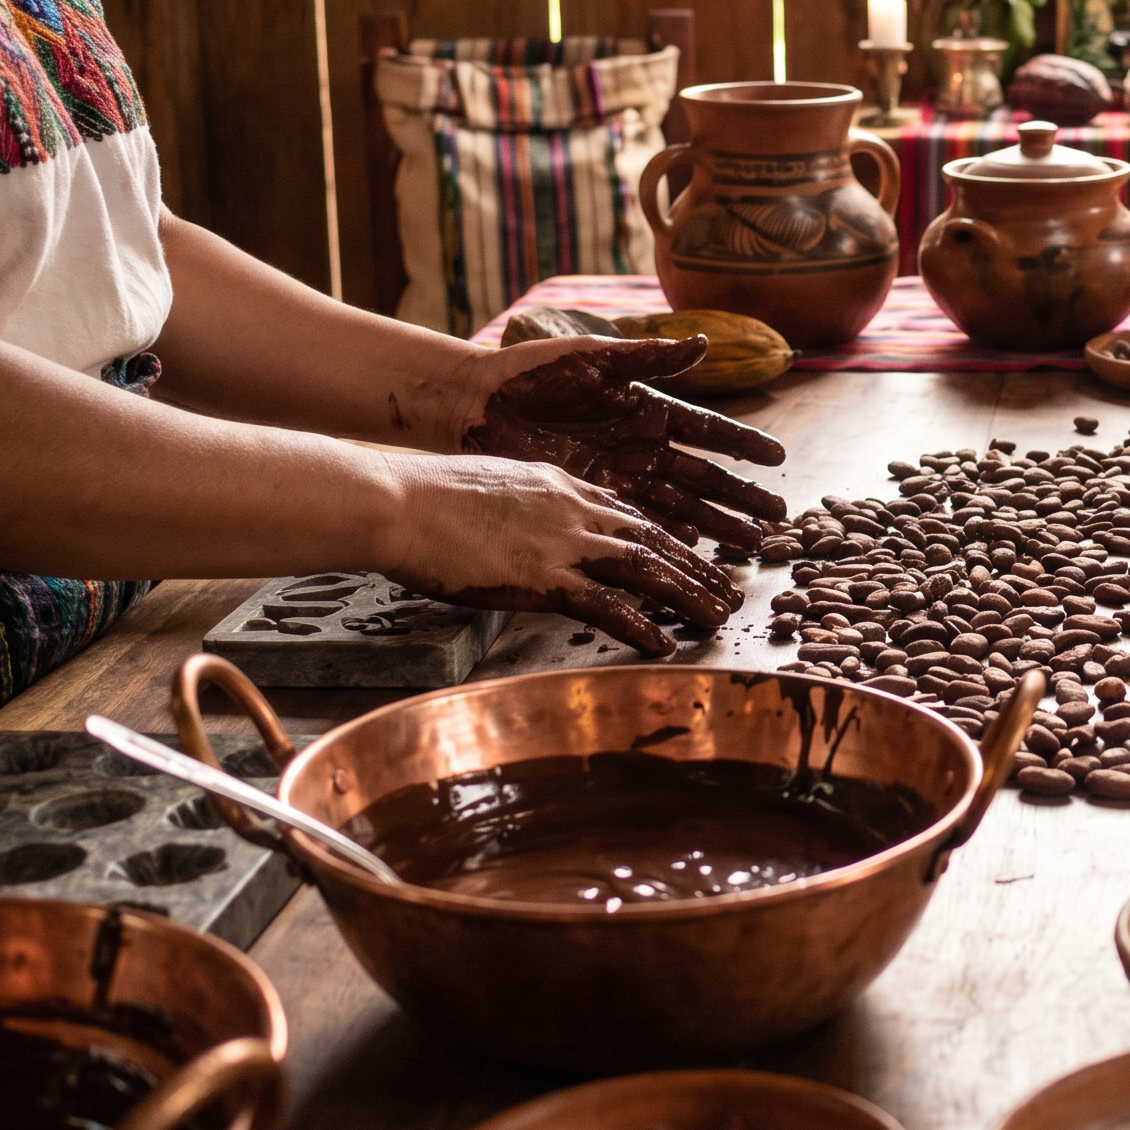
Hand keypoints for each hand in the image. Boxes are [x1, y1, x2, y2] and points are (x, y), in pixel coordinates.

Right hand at [384, 453, 740, 655]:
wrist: (401, 501)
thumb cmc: (428, 498)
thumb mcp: (492, 487)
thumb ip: (524, 508)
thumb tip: (526, 532)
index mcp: (562, 486)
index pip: (629, 513)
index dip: (666, 536)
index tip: (693, 554)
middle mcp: (574, 510)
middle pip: (653, 539)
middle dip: (696, 566)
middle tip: (728, 589)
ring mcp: (564, 543)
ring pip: (646, 569)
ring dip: (689, 595)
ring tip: (720, 616)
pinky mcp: (546, 578)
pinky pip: (606, 606)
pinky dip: (641, 626)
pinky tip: (664, 643)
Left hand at [460, 338, 788, 552]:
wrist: (474, 405)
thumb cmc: (530, 373)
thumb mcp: (593, 359)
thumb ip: (648, 357)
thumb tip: (704, 343)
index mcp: (647, 409)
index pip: (707, 430)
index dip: (742, 445)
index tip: (778, 458)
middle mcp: (641, 447)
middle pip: (703, 477)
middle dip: (741, 499)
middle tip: (778, 521)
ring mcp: (619, 477)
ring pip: (680, 506)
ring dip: (716, 527)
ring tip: (749, 546)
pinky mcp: (591, 501)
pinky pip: (638, 523)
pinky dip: (667, 537)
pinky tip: (693, 552)